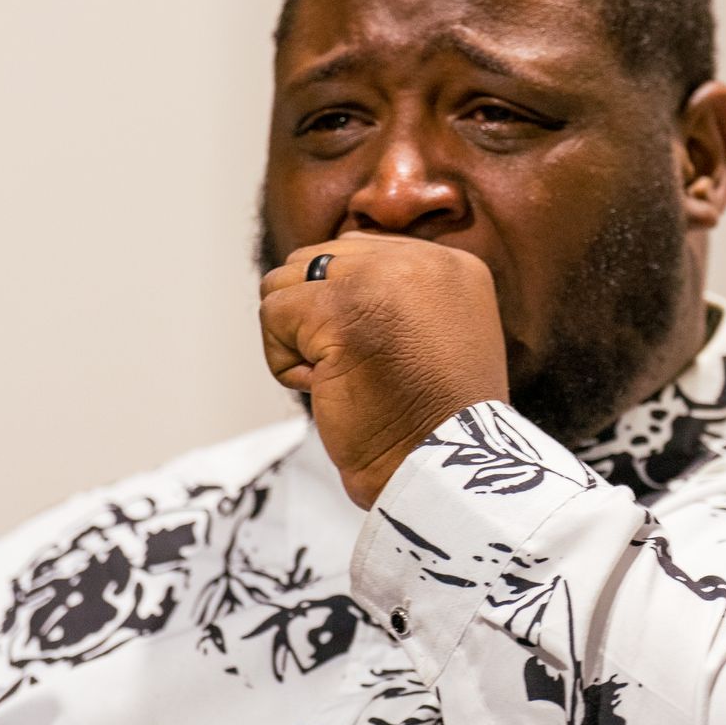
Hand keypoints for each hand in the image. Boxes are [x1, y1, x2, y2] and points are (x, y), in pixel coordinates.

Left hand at [259, 234, 509, 507]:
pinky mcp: (339, 310)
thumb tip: (320, 272)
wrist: (441, 472)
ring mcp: (381, 280)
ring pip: (287, 281)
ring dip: (297, 338)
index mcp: (452, 265)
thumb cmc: (430, 424)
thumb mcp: (432, 339)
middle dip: (315, 318)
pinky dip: (283, 362)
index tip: (378, 359)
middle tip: (355, 370)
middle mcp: (422, 260)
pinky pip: (273, 314)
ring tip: (342, 377)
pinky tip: (325, 387)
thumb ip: (394, 298)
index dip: (343, 309)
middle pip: (317, 260)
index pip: (359, 252)